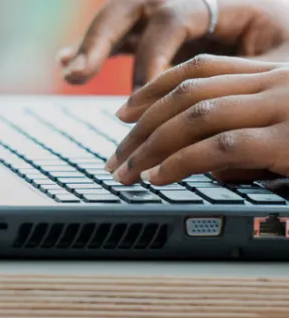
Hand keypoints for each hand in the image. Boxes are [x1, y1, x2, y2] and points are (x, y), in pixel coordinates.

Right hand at [59, 0, 288, 86]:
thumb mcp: (283, 69)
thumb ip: (252, 100)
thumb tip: (218, 160)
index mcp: (227, 0)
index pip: (174, 21)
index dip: (151, 62)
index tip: (137, 105)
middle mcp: (193, 1)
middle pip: (135, 6)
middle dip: (102, 41)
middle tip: (79, 73)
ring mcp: (174, 16)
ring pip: (121, 18)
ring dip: (91, 44)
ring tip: (70, 71)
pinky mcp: (162, 34)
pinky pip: (122, 37)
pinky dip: (94, 49)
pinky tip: (67, 62)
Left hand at [106, 55, 288, 185]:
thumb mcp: (286, 132)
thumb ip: (246, 137)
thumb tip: (209, 167)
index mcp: (272, 74)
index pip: (199, 70)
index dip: (154, 90)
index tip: (124, 111)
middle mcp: (275, 82)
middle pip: (187, 95)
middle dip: (141, 128)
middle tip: (115, 157)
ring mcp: (283, 107)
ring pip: (196, 117)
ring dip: (151, 148)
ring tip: (126, 173)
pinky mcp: (287, 140)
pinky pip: (219, 147)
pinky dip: (180, 163)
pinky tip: (156, 178)